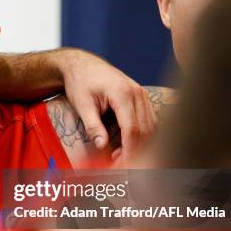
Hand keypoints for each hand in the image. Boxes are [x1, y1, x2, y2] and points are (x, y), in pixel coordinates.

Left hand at [59, 49, 155, 164]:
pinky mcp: (141, 97)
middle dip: (135, 150)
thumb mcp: (81, 104)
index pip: (132, 128)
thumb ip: (92, 125)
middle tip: (120, 165)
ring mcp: (142, 94)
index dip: (129, 150)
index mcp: (122, 93)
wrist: (82, 65)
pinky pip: (148, 120)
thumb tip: (102, 146)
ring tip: (119, 156)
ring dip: (139, 144)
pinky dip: (140, 135)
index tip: (121, 165)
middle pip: (146, 129)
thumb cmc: (79, 82)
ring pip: (151, 126)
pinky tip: (125, 145)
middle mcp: (137, 92)